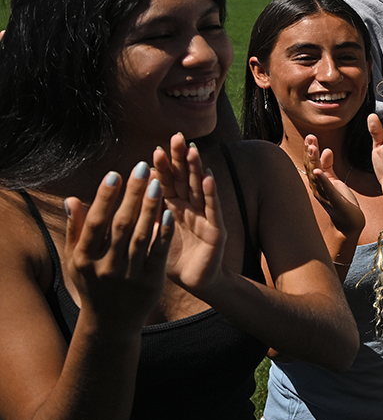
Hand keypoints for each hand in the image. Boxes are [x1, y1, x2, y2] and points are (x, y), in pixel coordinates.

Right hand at [63, 162, 173, 329]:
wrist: (110, 323)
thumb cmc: (92, 284)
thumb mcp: (77, 260)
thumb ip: (75, 230)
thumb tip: (71, 199)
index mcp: (84, 258)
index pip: (95, 222)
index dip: (105, 197)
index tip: (115, 173)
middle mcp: (105, 266)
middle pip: (121, 224)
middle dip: (133, 194)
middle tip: (144, 167)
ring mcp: (129, 275)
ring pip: (142, 236)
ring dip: (151, 208)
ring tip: (159, 182)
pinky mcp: (150, 282)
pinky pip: (158, 253)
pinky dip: (164, 233)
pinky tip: (171, 212)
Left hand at [152, 133, 226, 296]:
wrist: (193, 282)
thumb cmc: (170, 258)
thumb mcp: (152, 234)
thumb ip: (144, 213)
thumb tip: (129, 189)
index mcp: (174, 207)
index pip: (167, 182)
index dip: (163, 166)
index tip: (155, 149)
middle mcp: (190, 207)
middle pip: (185, 178)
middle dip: (180, 158)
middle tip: (176, 137)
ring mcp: (205, 216)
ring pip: (200, 188)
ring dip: (196, 169)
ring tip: (192, 151)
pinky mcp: (216, 230)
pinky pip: (213, 209)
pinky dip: (211, 193)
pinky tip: (208, 178)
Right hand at [304, 136, 364, 238]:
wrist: (349, 224)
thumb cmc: (341, 201)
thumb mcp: (334, 180)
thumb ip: (328, 166)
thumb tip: (326, 149)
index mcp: (318, 182)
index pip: (311, 163)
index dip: (310, 150)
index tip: (310, 137)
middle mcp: (318, 188)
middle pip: (311, 167)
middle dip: (310, 152)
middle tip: (309, 137)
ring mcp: (325, 195)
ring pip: (316, 176)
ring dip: (314, 161)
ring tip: (313, 148)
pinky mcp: (335, 201)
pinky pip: (327, 189)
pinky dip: (322, 180)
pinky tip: (318, 171)